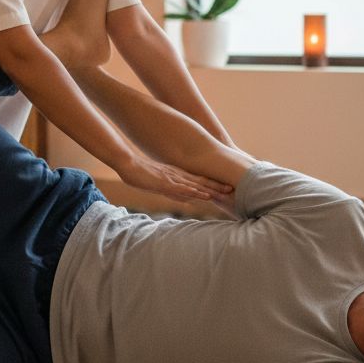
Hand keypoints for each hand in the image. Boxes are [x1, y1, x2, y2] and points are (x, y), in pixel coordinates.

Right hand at [115, 154, 231, 203]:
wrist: (128, 164)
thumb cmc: (141, 173)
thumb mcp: (160, 182)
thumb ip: (173, 189)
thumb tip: (186, 199)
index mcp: (178, 175)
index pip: (199, 180)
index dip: (214, 184)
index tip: (227, 188)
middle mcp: (178, 176)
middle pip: (202, 182)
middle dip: (218, 187)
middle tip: (235, 190)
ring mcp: (172, 179)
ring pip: (196, 185)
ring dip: (212, 189)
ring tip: (226, 192)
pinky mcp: (165, 183)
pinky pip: (183, 188)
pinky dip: (195, 192)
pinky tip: (203, 195)